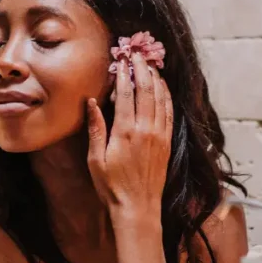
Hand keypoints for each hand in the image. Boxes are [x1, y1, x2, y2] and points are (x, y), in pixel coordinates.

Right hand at [87, 52, 172, 218]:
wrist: (137, 208)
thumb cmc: (112, 186)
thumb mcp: (96, 159)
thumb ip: (96, 128)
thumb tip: (92, 102)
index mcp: (125, 131)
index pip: (125, 93)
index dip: (124, 73)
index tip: (122, 59)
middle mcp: (146, 130)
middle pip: (146, 90)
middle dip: (142, 69)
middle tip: (138, 54)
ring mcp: (159, 135)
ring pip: (160, 98)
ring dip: (156, 79)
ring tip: (150, 65)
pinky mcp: (166, 143)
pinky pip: (169, 113)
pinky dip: (166, 96)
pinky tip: (162, 88)